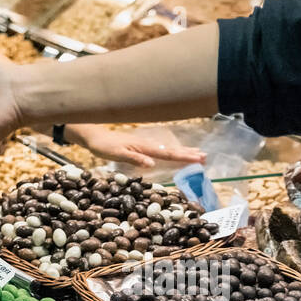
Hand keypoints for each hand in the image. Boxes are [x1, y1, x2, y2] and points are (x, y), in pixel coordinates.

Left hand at [66, 123, 204, 168]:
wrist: (94, 136)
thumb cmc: (104, 146)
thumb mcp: (116, 154)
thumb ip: (134, 158)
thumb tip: (152, 164)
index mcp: (144, 147)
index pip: (167, 153)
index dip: (183, 157)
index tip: (198, 159)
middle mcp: (147, 145)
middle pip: (172, 150)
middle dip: (188, 153)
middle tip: (205, 157)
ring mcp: (145, 144)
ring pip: (168, 148)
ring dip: (183, 151)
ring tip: (198, 153)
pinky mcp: (141, 146)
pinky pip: (161, 149)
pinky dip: (172, 150)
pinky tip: (176, 152)